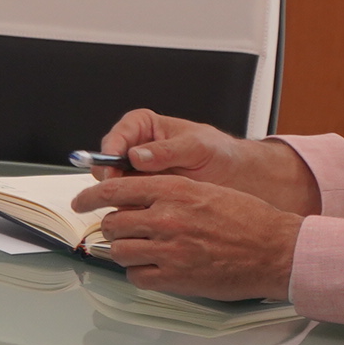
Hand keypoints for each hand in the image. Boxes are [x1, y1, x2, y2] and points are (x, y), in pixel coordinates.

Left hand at [72, 173, 300, 301]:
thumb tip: (136, 200)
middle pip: (113, 223)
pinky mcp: (175, 278)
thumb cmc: (247, 219)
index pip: (115, 190)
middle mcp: (166, 218)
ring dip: (125, 251)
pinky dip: (139, 273)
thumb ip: (168, 194)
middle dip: (113, 228)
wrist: (275, 249)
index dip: (90, 197)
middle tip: (121, 232)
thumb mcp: (205, 190)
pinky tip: (154, 269)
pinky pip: (136, 277)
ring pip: (120, 251)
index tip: (80, 202)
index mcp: (173, 190)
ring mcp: (168, 250)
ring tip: (142, 250)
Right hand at [100, 109, 320, 214]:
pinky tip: (141, 216)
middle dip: (110, 178)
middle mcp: (136, 150)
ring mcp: (138, 175)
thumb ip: (168, 150)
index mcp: (145, 127)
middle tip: (115, 190)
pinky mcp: (143, 196)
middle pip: (108, 162)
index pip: (119, 135)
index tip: (112, 166)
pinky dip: (131, 211)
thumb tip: (138, 155)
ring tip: (131, 206)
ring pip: (115, 186)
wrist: (235, 179)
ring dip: (119, 197)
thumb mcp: (197, 147)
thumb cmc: (220, 154)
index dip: (111, 150)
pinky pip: (128, 203)